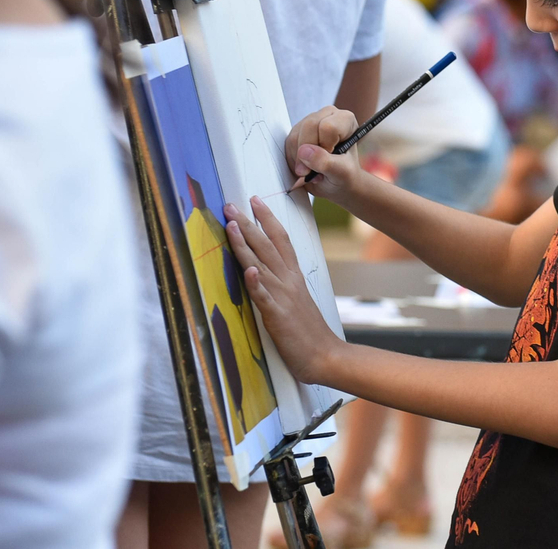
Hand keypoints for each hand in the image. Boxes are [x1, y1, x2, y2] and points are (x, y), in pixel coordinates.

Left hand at [224, 197, 345, 383]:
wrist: (325, 356)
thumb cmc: (309, 331)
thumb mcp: (296, 300)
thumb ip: (283, 283)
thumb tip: (266, 269)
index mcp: (293, 276)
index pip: (280, 240)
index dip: (267, 219)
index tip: (254, 200)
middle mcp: (288, 281)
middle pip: (267, 246)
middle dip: (248, 223)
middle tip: (231, 204)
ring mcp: (283, 297)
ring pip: (261, 264)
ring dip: (245, 244)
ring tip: (231, 225)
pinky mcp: (277, 316)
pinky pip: (265, 297)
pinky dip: (257, 283)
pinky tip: (249, 270)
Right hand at [285, 106, 361, 202]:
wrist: (336, 183)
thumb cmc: (345, 176)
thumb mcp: (342, 173)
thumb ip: (326, 162)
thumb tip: (304, 151)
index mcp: (345, 119)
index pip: (328, 127)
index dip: (325, 147)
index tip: (330, 160)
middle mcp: (328, 116)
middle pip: (308, 127)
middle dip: (308, 155)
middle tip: (314, 172)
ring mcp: (310, 122)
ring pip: (294, 137)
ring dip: (300, 160)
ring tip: (313, 170)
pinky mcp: (297, 132)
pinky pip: (287, 144)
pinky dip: (293, 160)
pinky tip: (305, 166)